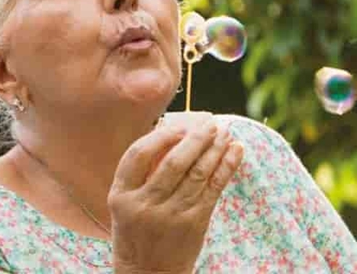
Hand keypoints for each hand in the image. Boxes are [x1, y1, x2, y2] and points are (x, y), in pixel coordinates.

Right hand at [109, 111, 244, 273]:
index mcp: (121, 196)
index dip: (160, 136)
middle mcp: (145, 204)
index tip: (178, 125)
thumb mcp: (123, 205)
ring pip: (198, 173)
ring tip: (226, 132)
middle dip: (196, 138)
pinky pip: (214, 188)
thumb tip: (172, 135)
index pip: (137, 155)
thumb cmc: (135, 233)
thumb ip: (139, 175)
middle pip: (174, 162)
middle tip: (211, 122)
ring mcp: (172, 215)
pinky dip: (227, 166)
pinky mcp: (195, 223)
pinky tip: (236, 151)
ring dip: (215, 148)